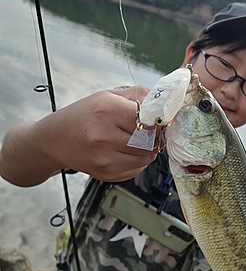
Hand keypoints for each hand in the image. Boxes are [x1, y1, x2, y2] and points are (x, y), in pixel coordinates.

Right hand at [0, 86, 156, 185]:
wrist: (55, 140)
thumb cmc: (84, 115)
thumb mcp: (108, 96)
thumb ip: (138, 96)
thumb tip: (165, 106)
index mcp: (107, 111)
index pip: (148, 119)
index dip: (155, 121)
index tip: (155, 120)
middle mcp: (104, 136)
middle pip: (149, 141)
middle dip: (153, 136)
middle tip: (147, 131)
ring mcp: (104, 158)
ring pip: (146, 158)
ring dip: (147, 150)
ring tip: (135, 141)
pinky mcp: (106, 174)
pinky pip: (137, 170)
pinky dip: (138, 161)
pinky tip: (125, 151)